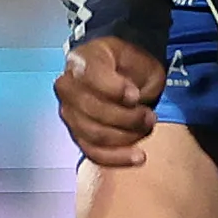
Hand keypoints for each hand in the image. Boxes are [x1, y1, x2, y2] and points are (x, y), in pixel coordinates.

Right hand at [54, 35, 165, 167]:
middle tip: (149, 115)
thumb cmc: (132, 68)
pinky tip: (138, 157)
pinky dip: (117, 158)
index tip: (135, 96)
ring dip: (126, 136)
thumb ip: (136, 77)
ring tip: (147, 127)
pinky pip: (93, 152)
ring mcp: (69, 113)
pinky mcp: (77, 135)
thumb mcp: (141, 61)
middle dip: (126, 117)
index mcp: (83, 60)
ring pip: (94, 134)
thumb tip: (130, 100)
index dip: (114, 89)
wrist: (125, 77)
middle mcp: (68, 86)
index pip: (89, 76)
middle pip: (91, 109)